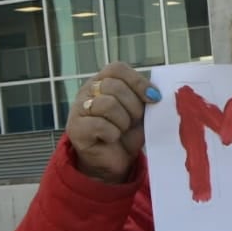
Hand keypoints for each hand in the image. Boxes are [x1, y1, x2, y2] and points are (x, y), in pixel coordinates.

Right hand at [66, 62, 161, 182]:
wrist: (113, 161)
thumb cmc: (126, 134)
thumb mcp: (140, 113)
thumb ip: (144, 99)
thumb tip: (156, 94)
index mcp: (103, 81)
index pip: (117, 69)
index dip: (137, 81)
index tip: (153, 98)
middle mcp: (88, 90)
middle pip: (114, 85)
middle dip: (133, 105)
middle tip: (135, 120)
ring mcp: (78, 108)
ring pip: (107, 104)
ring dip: (123, 121)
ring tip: (122, 130)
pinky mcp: (76, 128)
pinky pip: (100, 125)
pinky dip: (112, 134)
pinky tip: (111, 139)